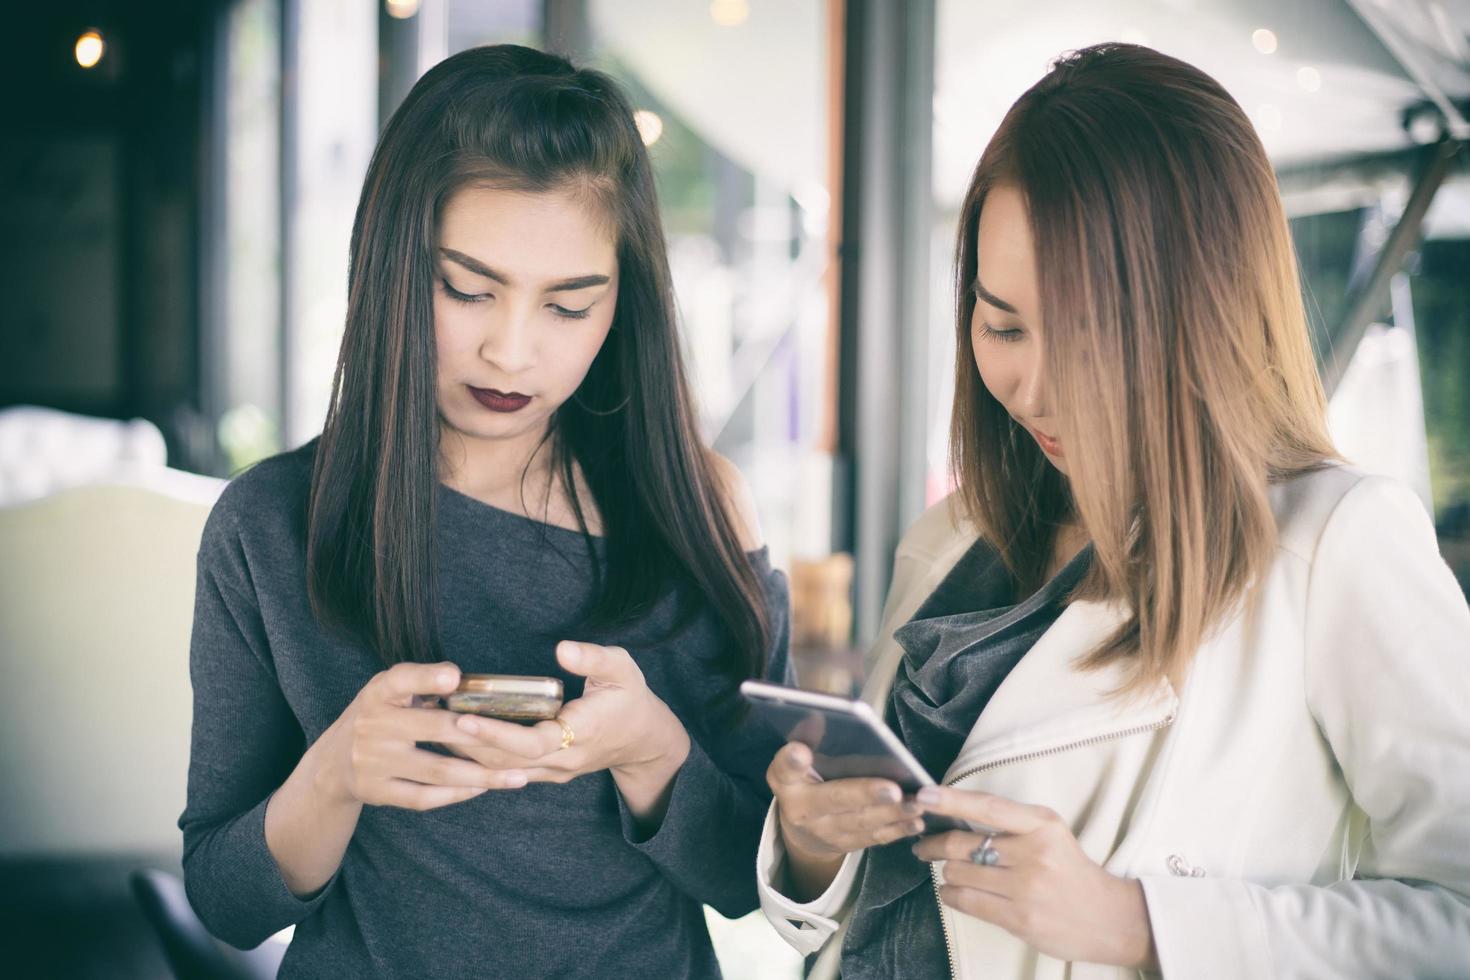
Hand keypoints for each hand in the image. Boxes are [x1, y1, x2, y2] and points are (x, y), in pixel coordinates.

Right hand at [315, 661, 527, 810]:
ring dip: (482, 775)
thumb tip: (470, 683)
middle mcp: (372, 725)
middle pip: (434, 729)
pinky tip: (484, 788)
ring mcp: (372, 762)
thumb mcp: (389, 691)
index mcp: (378, 693)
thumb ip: (422, 683)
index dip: (427, 678)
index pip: (401, 680)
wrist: (332, 764)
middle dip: (480, 735)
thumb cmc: (379, 717)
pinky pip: (424, 797)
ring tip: (518, 776)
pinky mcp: (376, 792)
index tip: (454, 677)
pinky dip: (457, 795)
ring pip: (438, 770)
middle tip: (520, 739)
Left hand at [449, 641, 690, 793]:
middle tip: (430, 720)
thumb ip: (593, 657)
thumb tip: (562, 648)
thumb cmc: (632, 699)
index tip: (462, 715)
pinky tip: (454, 743)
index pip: (530, 742)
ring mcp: (555, 771)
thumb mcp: (623, 669)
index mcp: (581, 734)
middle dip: (465, 743)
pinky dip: (480, 759)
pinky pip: (508, 771)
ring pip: (502, 770)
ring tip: (432, 729)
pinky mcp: (548, 773)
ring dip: (467, 753)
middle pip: (505, 761)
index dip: (494, 733)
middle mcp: (564, 760)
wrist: (646, 741)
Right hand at [765, 741, 926, 899]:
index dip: (792, 761)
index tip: (800, 751)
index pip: (785, 769)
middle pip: (835, 799)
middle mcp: (802, 810)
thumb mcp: (796, 761)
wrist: (803, 831)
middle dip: (865, 794)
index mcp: (787, 782)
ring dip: (891, 813)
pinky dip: (898, 829)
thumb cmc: (804, 782)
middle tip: (893, 789)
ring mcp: (826, 832)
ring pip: (861, 821)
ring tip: (915, 803)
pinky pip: (874, 837)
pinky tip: (916, 820)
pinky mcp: (848, 844)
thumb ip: (806, 739)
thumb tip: (817, 716)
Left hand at [911, 786, 1156, 968]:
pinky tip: (953, 892)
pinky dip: (950, 894)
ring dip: (946, 872)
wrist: (1110, 918)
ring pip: (958, 873)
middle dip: (933, 843)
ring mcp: (1026, 888)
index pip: (986, 807)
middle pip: (962, 844)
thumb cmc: (1070, 870)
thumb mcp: (1050, 833)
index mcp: (1042, 823)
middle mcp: (1033, 852)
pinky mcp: (1018, 918)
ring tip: (949, 872)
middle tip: (922, 845)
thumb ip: (1010, 823)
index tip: (923, 795)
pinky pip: (965, 902)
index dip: (950, 800)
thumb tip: (954, 815)